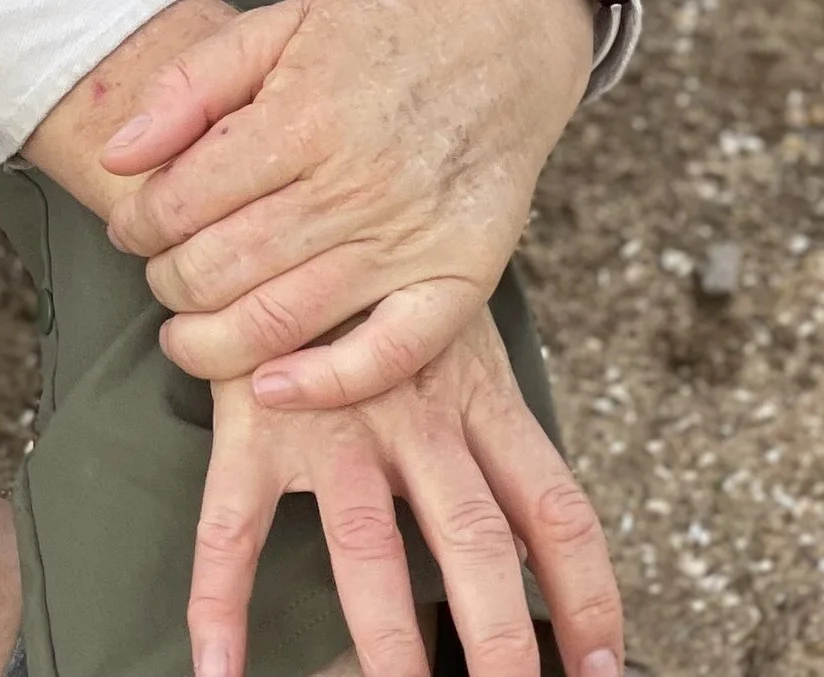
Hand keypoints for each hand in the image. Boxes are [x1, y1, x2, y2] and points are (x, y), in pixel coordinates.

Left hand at [105, 0, 594, 408]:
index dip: (138, 225)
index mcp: (303, 116)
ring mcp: (410, 237)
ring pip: (285, 320)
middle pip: (225, 266)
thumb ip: (190, 84)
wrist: (494, 37)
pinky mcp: (459, 279)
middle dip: (169, 283)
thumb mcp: (276, 26)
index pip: (185, 200)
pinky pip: (389, 355)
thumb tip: (116, 154)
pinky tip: (271, 388)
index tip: (129, 228)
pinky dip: (326, 385)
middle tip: (159, 278)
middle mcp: (355, 183)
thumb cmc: (374, 35)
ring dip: (214, 343)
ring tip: (185, 335)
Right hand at [185, 308, 623, 676]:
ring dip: (385, 643)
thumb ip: (493, 424)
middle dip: (501, 642)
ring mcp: (332, 417)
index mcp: (478, 395)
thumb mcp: (456, 330)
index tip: (605, 669)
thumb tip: (538, 539)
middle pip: (474, 540)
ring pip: (366, 548)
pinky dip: (220, 602)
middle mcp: (415, 412)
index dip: (588, 597)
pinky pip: (232, 524)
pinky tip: (219, 666)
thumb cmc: (378, 277)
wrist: (280, 194)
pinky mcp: (253, 420)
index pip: (555, 508)